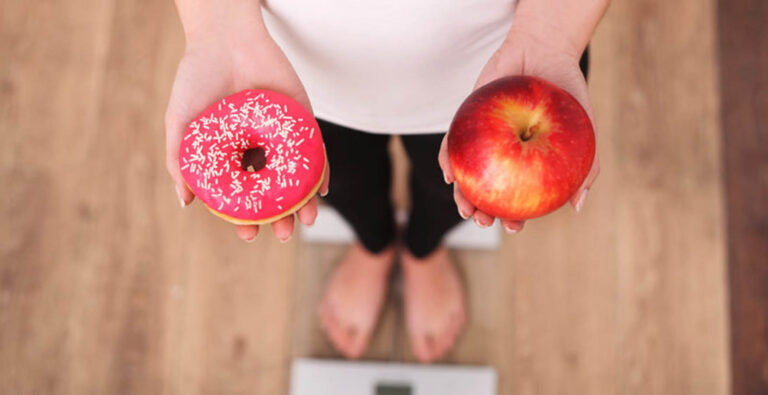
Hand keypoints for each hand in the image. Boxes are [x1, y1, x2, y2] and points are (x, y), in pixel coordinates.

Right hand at [165, 22, 328, 242]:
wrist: (224, 38)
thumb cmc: (197, 79)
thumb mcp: (180, 123)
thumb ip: (180, 162)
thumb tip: (185, 203)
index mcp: (231, 156)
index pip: (242, 196)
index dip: (246, 218)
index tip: (248, 235)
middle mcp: (258, 151)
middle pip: (273, 192)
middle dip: (279, 218)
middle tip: (281, 234)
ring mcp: (282, 138)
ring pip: (296, 178)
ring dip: (303, 202)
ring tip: (304, 221)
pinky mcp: (302, 121)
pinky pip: (315, 150)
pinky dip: (321, 171)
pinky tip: (322, 190)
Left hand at [438, 29, 599, 233]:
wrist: (545, 50)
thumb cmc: (567, 94)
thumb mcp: (584, 132)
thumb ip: (586, 168)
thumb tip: (577, 206)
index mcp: (527, 165)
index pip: (517, 199)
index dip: (513, 218)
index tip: (514, 228)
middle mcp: (502, 157)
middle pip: (487, 192)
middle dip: (481, 213)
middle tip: (483, 221)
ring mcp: (483, 141)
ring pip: (467, 174)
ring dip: (461, 194)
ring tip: (464, 206)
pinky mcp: (466, 122)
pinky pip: (453, 145)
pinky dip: (448, 160)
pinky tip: (448, 173)